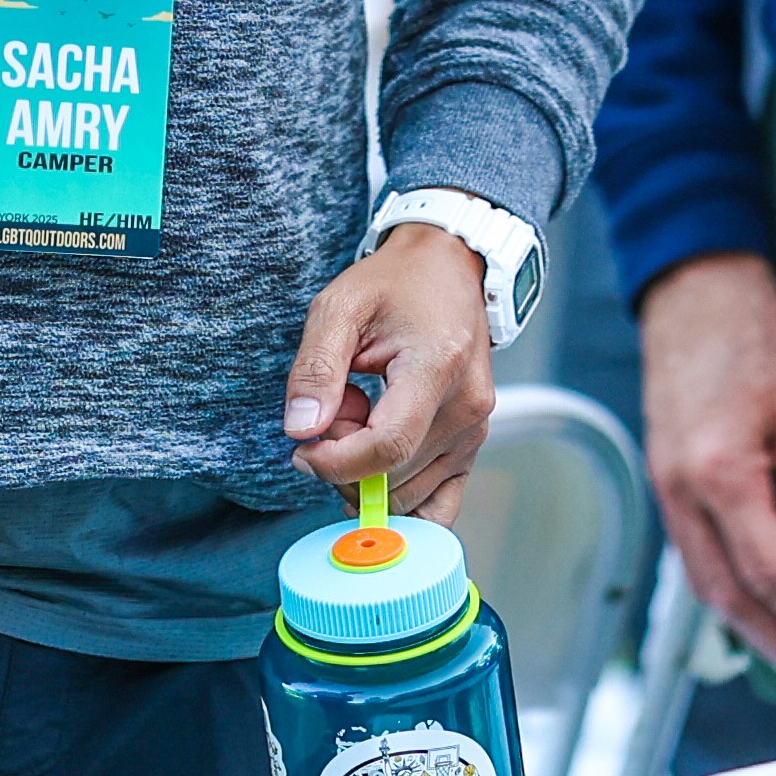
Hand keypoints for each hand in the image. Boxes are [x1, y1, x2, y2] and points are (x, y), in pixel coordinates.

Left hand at [285, 226, 497, 509]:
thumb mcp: (338, 307)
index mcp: (437, 367)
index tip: (302, 449)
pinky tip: (376, 456)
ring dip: (369, 472)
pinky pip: (437, 505)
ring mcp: (476, 432)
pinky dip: (397, 494)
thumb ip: (315, 369)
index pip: (387, 447)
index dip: (335, 463)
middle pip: (394, 478)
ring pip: (409, 497)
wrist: (446, 270)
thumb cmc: (393, 284)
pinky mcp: (473, 446)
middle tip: (336, 411)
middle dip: (346, 462)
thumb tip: (300, 431)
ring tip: (362, 415)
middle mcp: (467, 408)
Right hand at [639, 251, 775, 687]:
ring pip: (707, 584)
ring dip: (754, 630)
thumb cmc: (755, 332)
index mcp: (721, 473)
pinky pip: (695, 557)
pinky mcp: (668, 479)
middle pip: (732, 596)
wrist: (694, 285)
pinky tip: (758, 609)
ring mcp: (668, 488)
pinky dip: (728, 595)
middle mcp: (683, 491)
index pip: (773, 572)